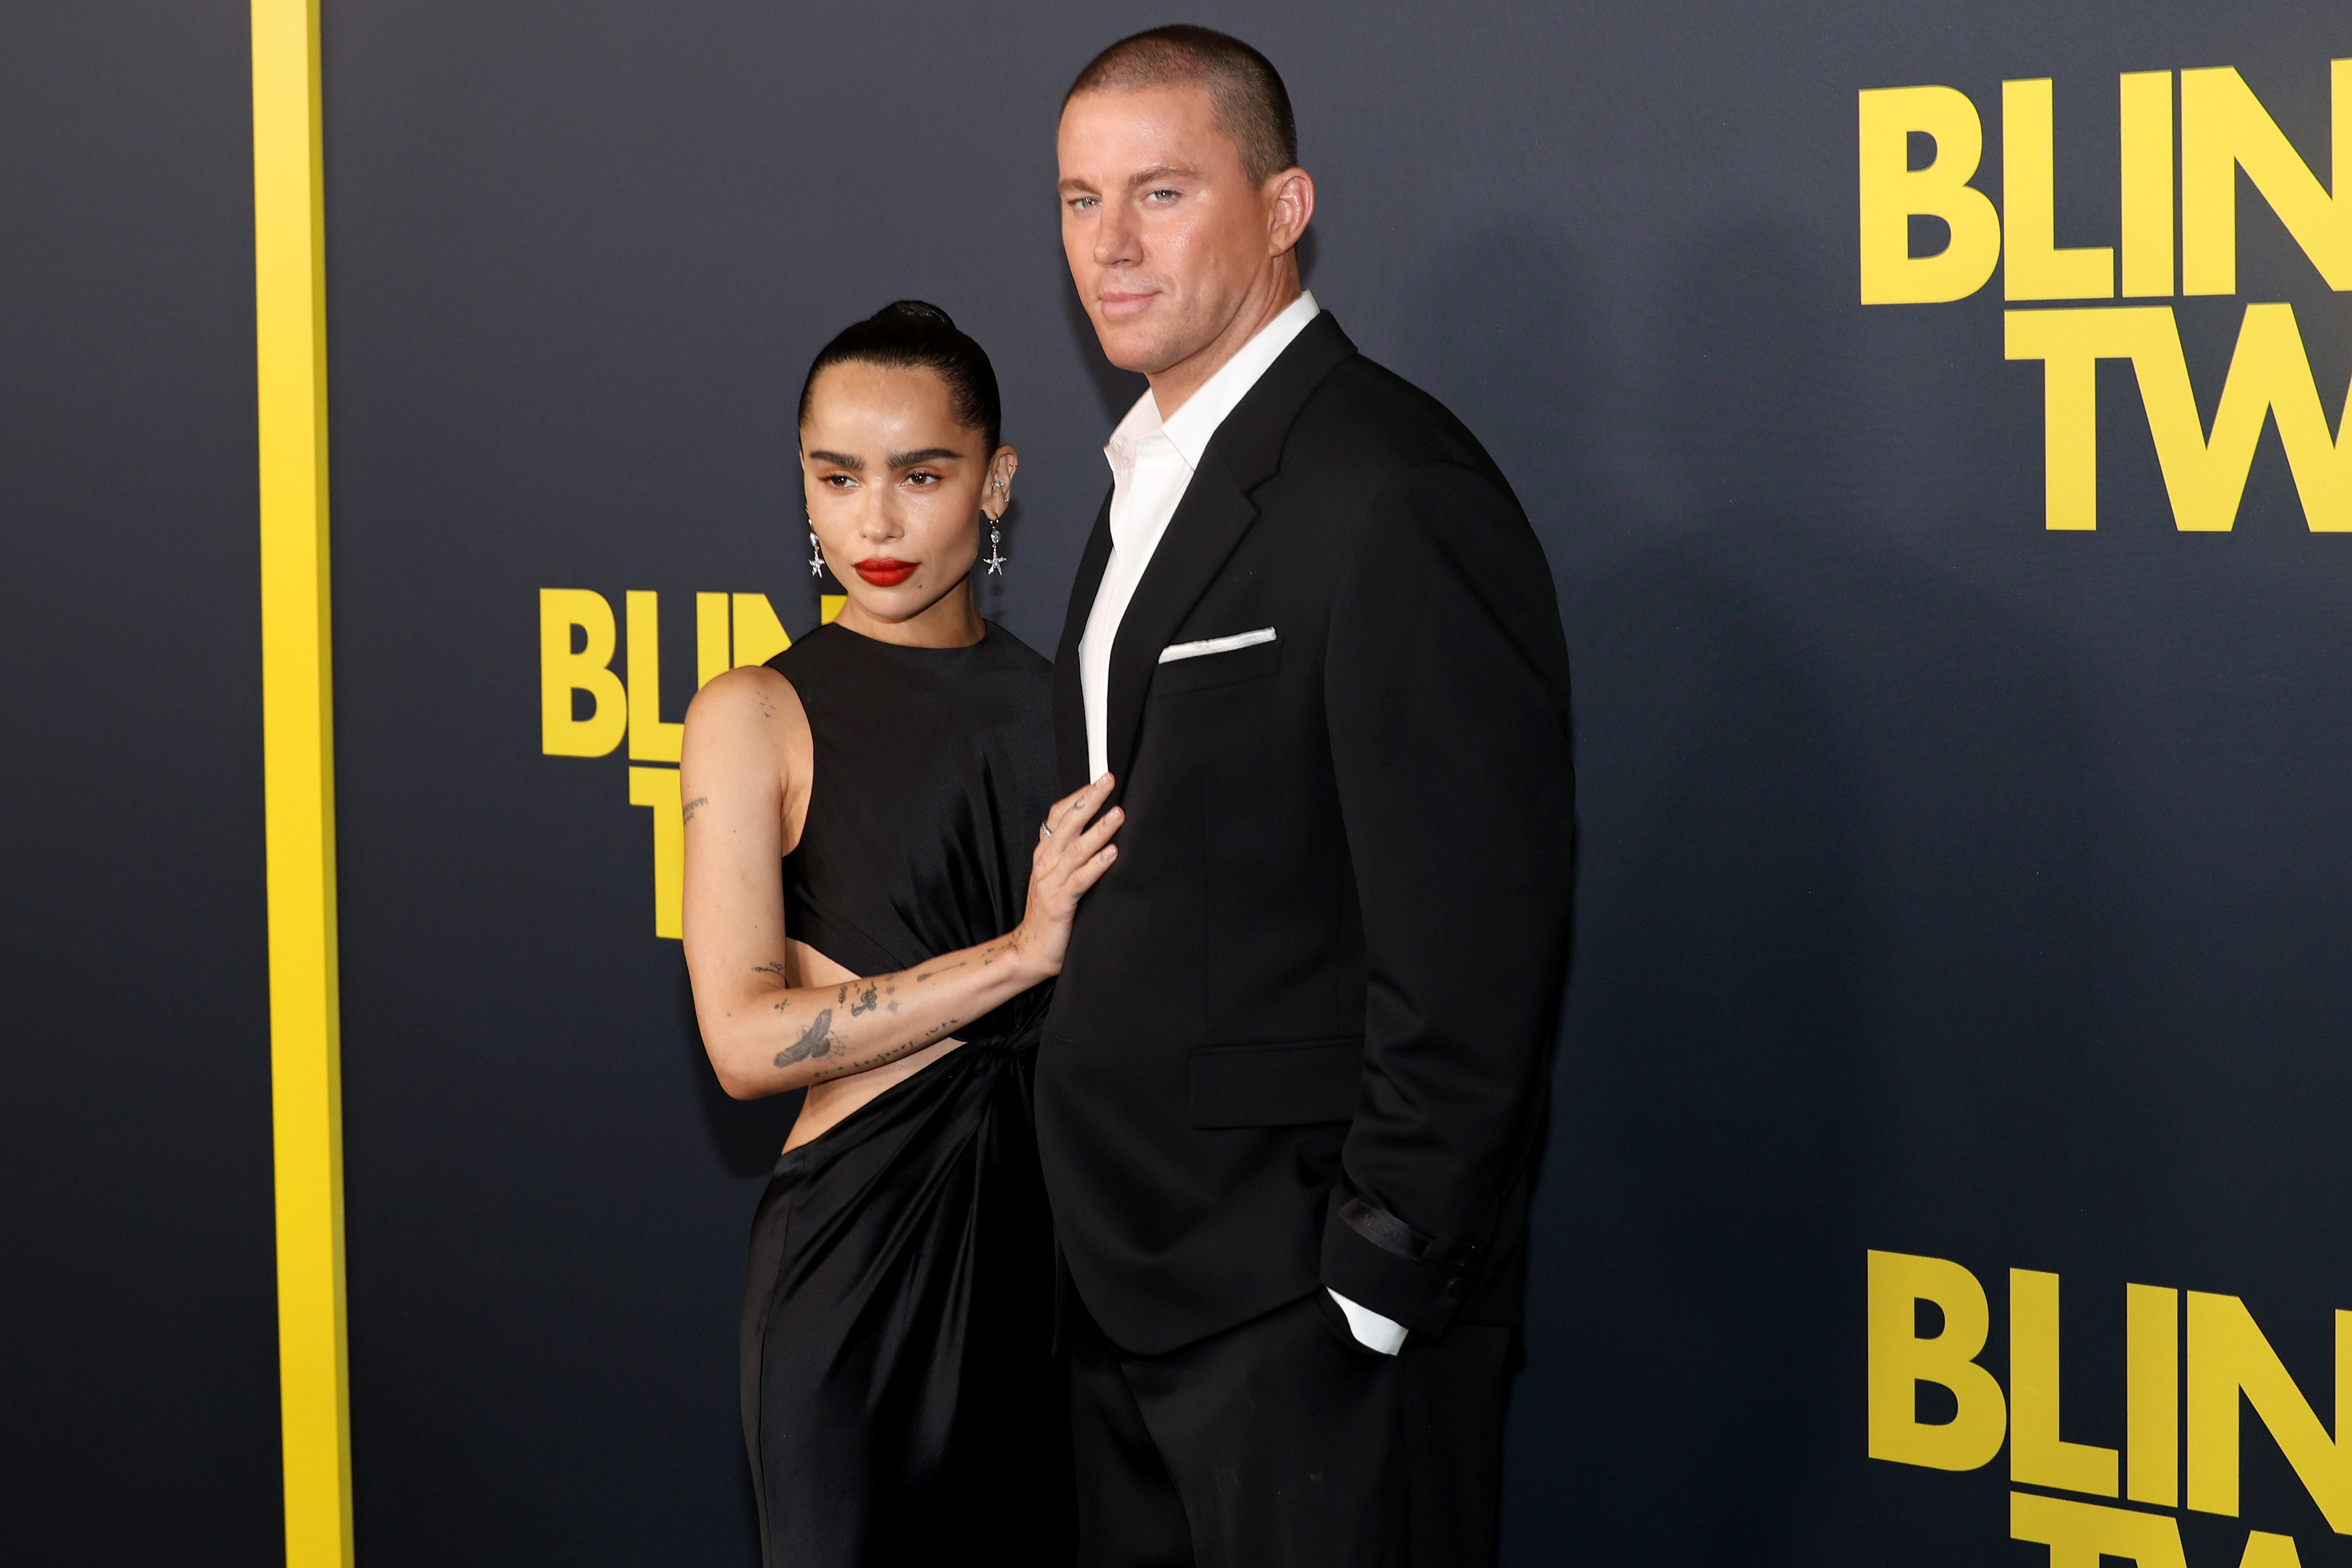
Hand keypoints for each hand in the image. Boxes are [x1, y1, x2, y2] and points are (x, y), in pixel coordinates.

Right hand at [1009, 775, 1121, 978]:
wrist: (1031, 951)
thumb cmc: (1050, 914)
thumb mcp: (1057, 878)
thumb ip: (1072, 857)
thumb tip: (1101, 832)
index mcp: (1044, 855)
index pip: (1057, 816)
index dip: (1077, 796)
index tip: (1098, 779)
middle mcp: (1045, 864)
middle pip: (1067, 824)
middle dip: (1089, 800)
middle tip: (1108, 781)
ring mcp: (1050, 883)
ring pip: (1076, 849)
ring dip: (1099, 830)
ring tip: (1118, 814)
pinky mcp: (1059, 903)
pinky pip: (1080, 880)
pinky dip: (1097, 865)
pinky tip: (1112, 854)